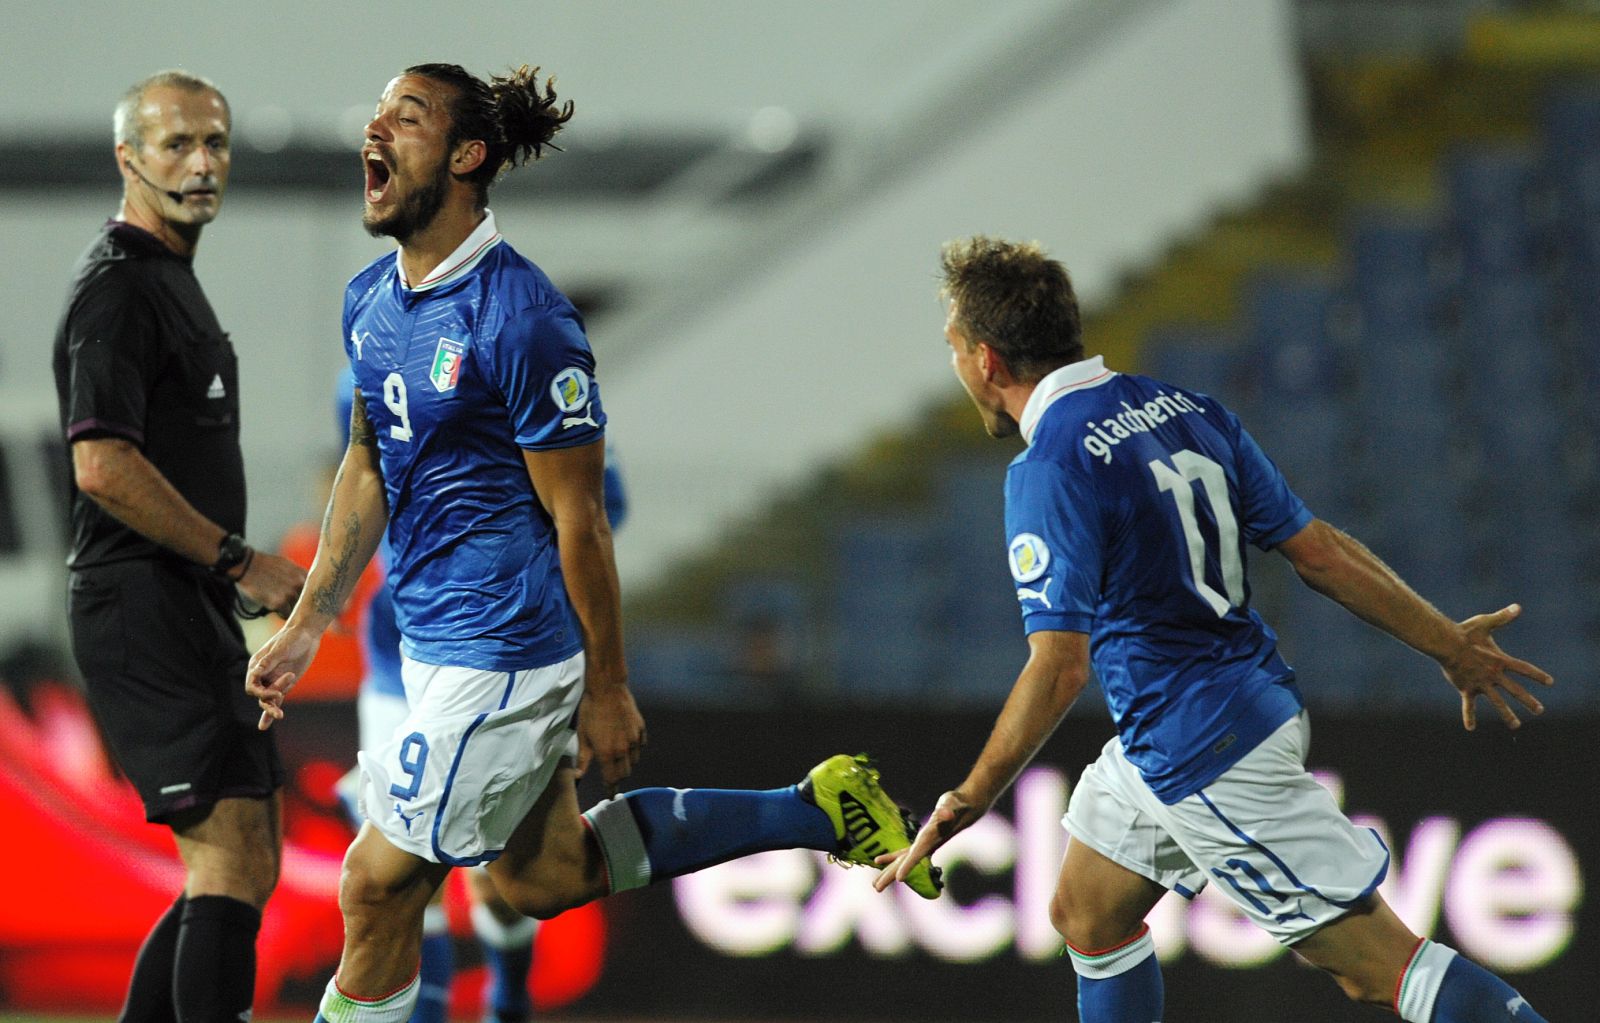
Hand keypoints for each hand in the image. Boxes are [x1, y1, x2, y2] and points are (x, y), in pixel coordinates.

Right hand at [235, 551, 305, 616]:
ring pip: (296, 608)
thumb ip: (297, 575)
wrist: (246, 565)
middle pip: (306, 601)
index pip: (314, 589)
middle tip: (296, 608)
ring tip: (281, 607)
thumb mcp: (286, 564)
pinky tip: (275, 609)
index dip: (310, 597)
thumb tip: (303, 585)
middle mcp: (298, 583)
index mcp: (301, 573)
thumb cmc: (264, 564)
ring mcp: (289, 593)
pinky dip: (281, 614)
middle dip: (300, 605)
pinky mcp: (279, 603)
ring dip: (290, 610)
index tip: (307, 602)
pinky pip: (286, 614)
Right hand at [244, 621, 322, 729]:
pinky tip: (264, 726)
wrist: (306, 635)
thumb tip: (256, 671)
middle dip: (268, 700)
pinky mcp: (285, 685)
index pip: (251, 684)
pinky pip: (276, 701)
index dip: (259, 691)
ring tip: (279, 715)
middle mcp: (262, 675)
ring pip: (268, 700)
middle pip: (259, 694)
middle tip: (281, 696)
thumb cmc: (291, 638)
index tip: (274, 692)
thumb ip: (268, 662)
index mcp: (256, 666)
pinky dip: (270, 713)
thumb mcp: (280, 649)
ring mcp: (273, 681)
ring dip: (271, 709)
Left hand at [577, 682, 645, 796]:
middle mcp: (623, 750)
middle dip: (618, 777)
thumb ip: (583, 758)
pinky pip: (641, 746)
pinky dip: (635, 749)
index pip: (611, 779)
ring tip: (618, 757)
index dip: (611, 789)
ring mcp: (635, 739)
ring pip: (634, 760)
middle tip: (612, 775)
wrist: (608, 689)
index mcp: (607, 754)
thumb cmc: (591, 711)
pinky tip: (628, 743)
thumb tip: (578, 776)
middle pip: (624, 773)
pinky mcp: (641, 729)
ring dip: (626, 763)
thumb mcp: (582, 735)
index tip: (611, 796)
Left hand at [872, 788, 979, 892]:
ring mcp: (924, 845)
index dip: (909, 865)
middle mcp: (927, 845)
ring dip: (889, 872)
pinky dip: (892, 857)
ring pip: (903, 861)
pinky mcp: (921, 841)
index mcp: (931, 837)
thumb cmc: (958, 805)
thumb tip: (946, 813)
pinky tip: (879, 861)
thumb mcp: (953, 803)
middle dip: (892, 875)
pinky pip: (903, 852)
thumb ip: (948, 809)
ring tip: (876, 886)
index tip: (899, 879)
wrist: (966, 809)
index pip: (918, 853)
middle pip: (906, 862)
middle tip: (877, 889)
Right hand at [1441, 603, 1553, 730]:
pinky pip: (1468, 705)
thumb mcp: (1485, 623)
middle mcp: (1493, 674)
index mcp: (1500, 660)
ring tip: (1516, 725)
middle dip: (1528, 701)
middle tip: (1539, 710)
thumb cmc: (1465, 632)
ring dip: (1507, 715)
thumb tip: (1517, 607)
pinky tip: (1470, 728)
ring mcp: (1481, 683)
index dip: (1537, 676)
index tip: (1549, 682)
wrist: (1446, 643)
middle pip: (1515, 691)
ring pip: (1497, 702)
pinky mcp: (1467, 689)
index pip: (1524, 669)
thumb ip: (1502, 617)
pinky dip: (1469, 716)